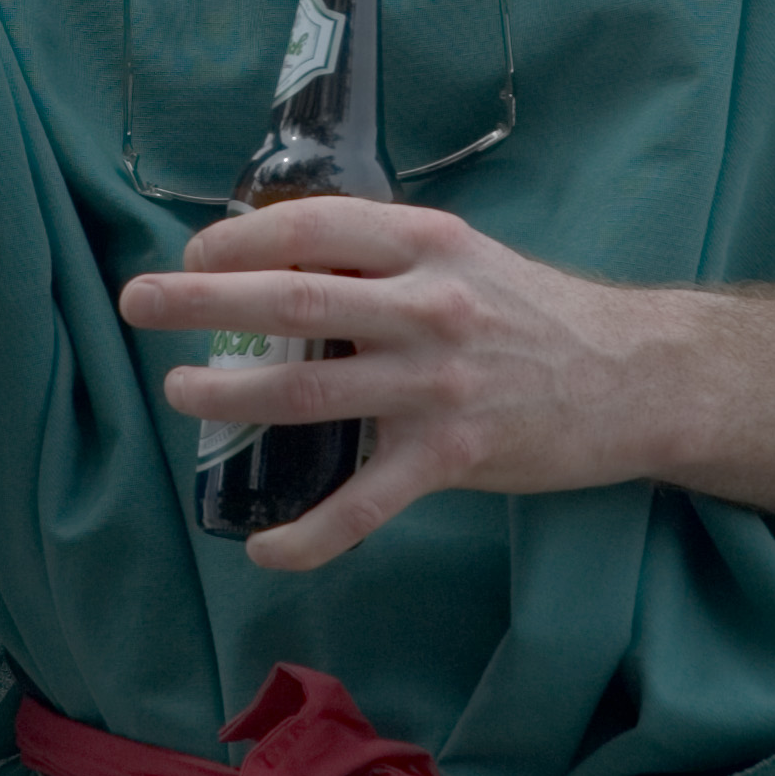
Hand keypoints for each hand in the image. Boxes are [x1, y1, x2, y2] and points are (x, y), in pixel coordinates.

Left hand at [118, 200, 673, 570]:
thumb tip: (284, 261)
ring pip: (310, 395)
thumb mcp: (464, 256)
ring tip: (180, 394)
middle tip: (139, 302)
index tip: (195, 253)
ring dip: (230, 398)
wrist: (635, 377)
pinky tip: (262, 546)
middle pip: (293, 302)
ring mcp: (439, 386)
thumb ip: (385, 257)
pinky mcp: (454, 457)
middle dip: (203, 302)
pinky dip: (309, 532)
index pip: (313, 229)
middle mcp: (430, 308)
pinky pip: (365, 504)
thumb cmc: (537, 312)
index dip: (241, 238)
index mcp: (428, 245)